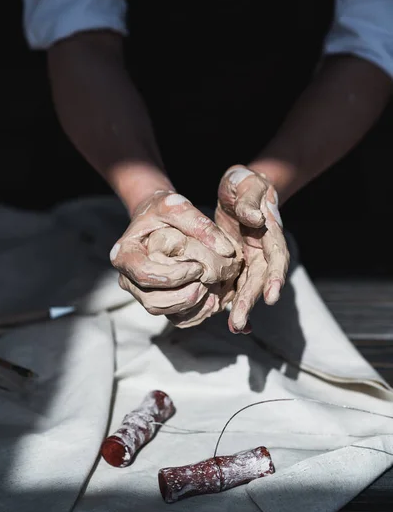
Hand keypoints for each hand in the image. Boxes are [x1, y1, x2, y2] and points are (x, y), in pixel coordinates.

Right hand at [110, 191, 240, 322]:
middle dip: (184, 295)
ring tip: (212, 289)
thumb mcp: (177, 206)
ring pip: (163, 311)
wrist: (158, 218)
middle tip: (207, 281)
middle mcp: (128, 278)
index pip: (144, 275)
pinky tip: (212, 299)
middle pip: (152, 301)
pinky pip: (174, 318)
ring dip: (190, 305)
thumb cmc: (163, 210)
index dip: (173, 276)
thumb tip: (226, 250)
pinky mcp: (158, 300)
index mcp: (124, 255)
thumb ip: (199, 224)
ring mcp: (141, 293)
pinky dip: (195, 313)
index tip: (198, 266)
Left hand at [215, 165, 289, 332]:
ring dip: (243, 308)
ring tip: (235, 327)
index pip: (276, 258)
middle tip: (239, 322)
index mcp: (270, 233)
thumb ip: (250, 199)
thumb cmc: (245, 184)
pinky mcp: (238, 265)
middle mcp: (263, 252)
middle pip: (260, 280)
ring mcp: (251, 260)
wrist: (239, 190)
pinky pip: (236, 286)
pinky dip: (235, 304)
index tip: (271, 296)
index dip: (275, 278)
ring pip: (249, 287)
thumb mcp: (247, 184)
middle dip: (251, 301)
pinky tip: (236, 325)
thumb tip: (256, 218)